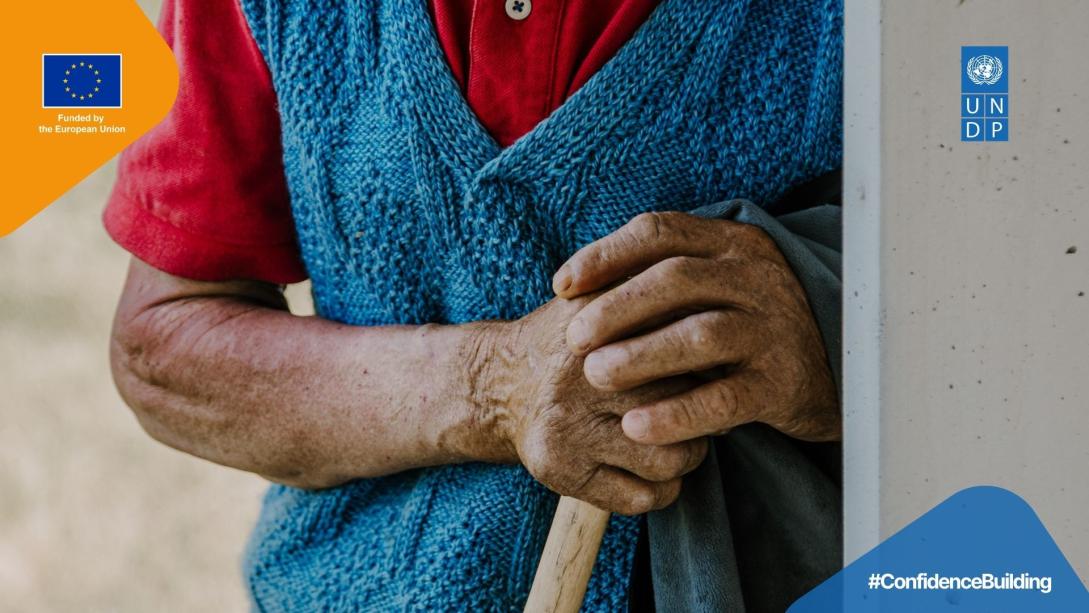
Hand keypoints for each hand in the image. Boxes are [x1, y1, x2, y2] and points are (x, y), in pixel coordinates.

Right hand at [475, 297, 707, 514]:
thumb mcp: (598, 298)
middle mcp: (578, 378)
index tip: (714, 367)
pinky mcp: (560, 471)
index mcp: (595, 328)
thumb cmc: (568, 342)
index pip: (680, 349)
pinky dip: (662, 488)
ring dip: (687, 454)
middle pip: (682, 402)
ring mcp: (568, 429)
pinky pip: (640, 497)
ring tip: (679, 440)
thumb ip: (648, 290)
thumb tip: (718, 317)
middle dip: (705, 408)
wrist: (496, 383)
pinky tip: (653, 469)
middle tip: (706, 407)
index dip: (708, 361)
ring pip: (668, 457)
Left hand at [551, 211, 839, 445]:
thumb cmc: (752, 325)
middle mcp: (757, 277)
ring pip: (700, 335)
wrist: (837, 372)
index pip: (660, 232)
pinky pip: (725, 398)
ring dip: (640, 355)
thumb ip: (663, 279)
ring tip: (594, 376)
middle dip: (616, 307)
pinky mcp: (784, 383)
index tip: (562, 284)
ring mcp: (774, 328)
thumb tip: (575, 286)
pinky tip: (636, 428)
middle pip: (675, 279)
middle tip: (572, 338)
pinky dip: (677, 413)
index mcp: (733, 243)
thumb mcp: (717, 286)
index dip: (605, 254)